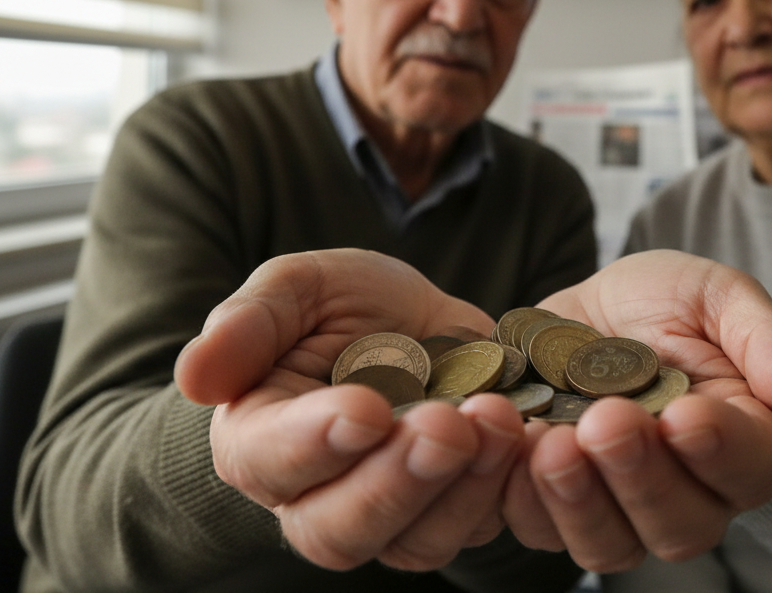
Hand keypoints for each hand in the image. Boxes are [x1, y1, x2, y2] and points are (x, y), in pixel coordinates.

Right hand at [175, 248, 523, 571]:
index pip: (271, 460)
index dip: (315, 442)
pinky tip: (521, 434)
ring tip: (497, 418)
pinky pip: (474, 525)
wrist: (414, 322)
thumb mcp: (299, 287)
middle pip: (341, 528)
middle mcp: (317, 492)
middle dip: (396, 480)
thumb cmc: (342, 304)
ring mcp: (388, 511)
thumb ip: (250, 321)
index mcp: (261, 437)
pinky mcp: (448, 509)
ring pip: (414, 540)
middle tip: (445, 424)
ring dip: (460, 487)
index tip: (366, 407)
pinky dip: (501, 487)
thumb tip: (195, 374)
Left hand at [502, 249, 771, 571]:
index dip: (721, 450)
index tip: (685, 415)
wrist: (587, 313)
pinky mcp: (555, 504)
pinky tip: (509, 446)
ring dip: (579, 500)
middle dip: (641, 477)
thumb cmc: (662, 303)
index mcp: (742, 441)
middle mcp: (687, 492)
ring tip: (551, 443)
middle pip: (680, 524)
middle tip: (606, 422)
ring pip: (610, 544)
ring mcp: (618, 507)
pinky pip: (539, 528)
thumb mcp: (714, 294)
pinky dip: (520, 496)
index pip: (751, 467)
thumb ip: (764, 338)